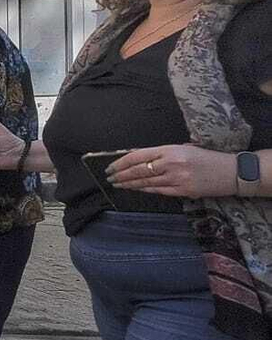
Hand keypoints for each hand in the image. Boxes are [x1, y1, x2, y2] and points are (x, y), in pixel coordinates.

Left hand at [107, 144, 238, 197]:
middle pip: (138, 170)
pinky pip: (158, 191)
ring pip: (146, 182)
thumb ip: (162, 154)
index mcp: (170, 149)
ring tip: (118, 184)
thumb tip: (138, 159)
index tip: (110, 167)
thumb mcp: (183, 149)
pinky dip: (144, 190)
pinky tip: (135, 189)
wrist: (231, 171)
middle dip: (121, 175)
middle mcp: (171, 163)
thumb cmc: (206, 158)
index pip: (137, 156)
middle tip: (109, 178)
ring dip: (129, 184)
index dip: (121, 163)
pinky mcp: (182, 191)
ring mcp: (176, 178)